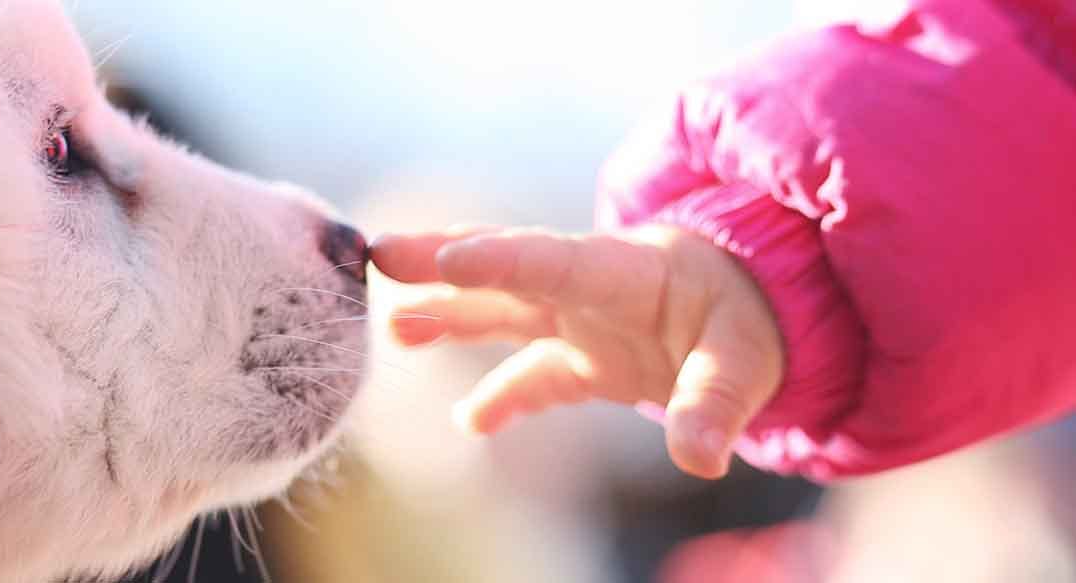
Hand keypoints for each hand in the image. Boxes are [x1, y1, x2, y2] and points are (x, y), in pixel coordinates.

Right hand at [370, 225, 784, 478]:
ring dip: (448, 315)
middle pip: (505, 273)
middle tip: (378, 254)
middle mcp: (590, 290)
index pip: (555, 260)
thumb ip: (718, 403)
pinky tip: (467, 422)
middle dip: (441, 261)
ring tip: (393, 325)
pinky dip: (500, 397)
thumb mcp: (749, 359)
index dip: (501, 259)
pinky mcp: (585, 358)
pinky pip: (530, 375)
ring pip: (501, 312)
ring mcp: (582, 323)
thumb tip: (697, 457)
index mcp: (626, 271)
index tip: (447, 258)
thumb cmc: (753, 318)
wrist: (760, 309)